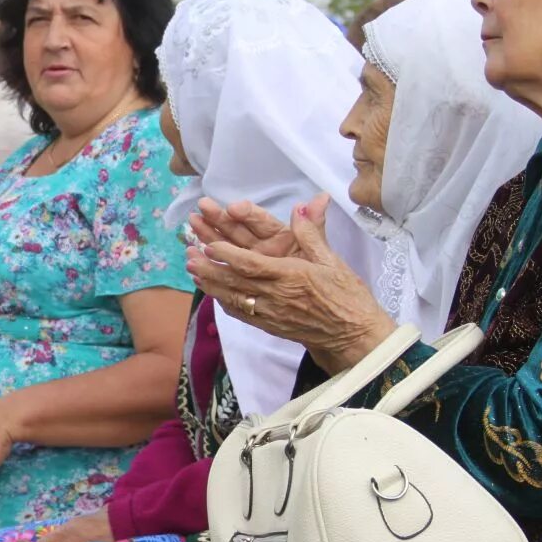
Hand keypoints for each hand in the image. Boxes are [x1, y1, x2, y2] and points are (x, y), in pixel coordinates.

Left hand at [185, 192, 394, 372]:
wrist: (353, 335)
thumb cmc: (347, 295)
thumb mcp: (332, 260)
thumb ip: (312, 233)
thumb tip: (302, 206)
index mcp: (291, 276)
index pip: (251, 264)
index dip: (227, 254)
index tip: (210, 243)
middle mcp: (277, 296)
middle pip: (234, 281)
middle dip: (209, 267)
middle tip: (188, 254)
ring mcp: (271, 314)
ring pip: (233, 298)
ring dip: (211, 283)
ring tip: (192, 270)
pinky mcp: (271, 326)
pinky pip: (242, 314)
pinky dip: (224, 302)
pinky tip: (213, 292)